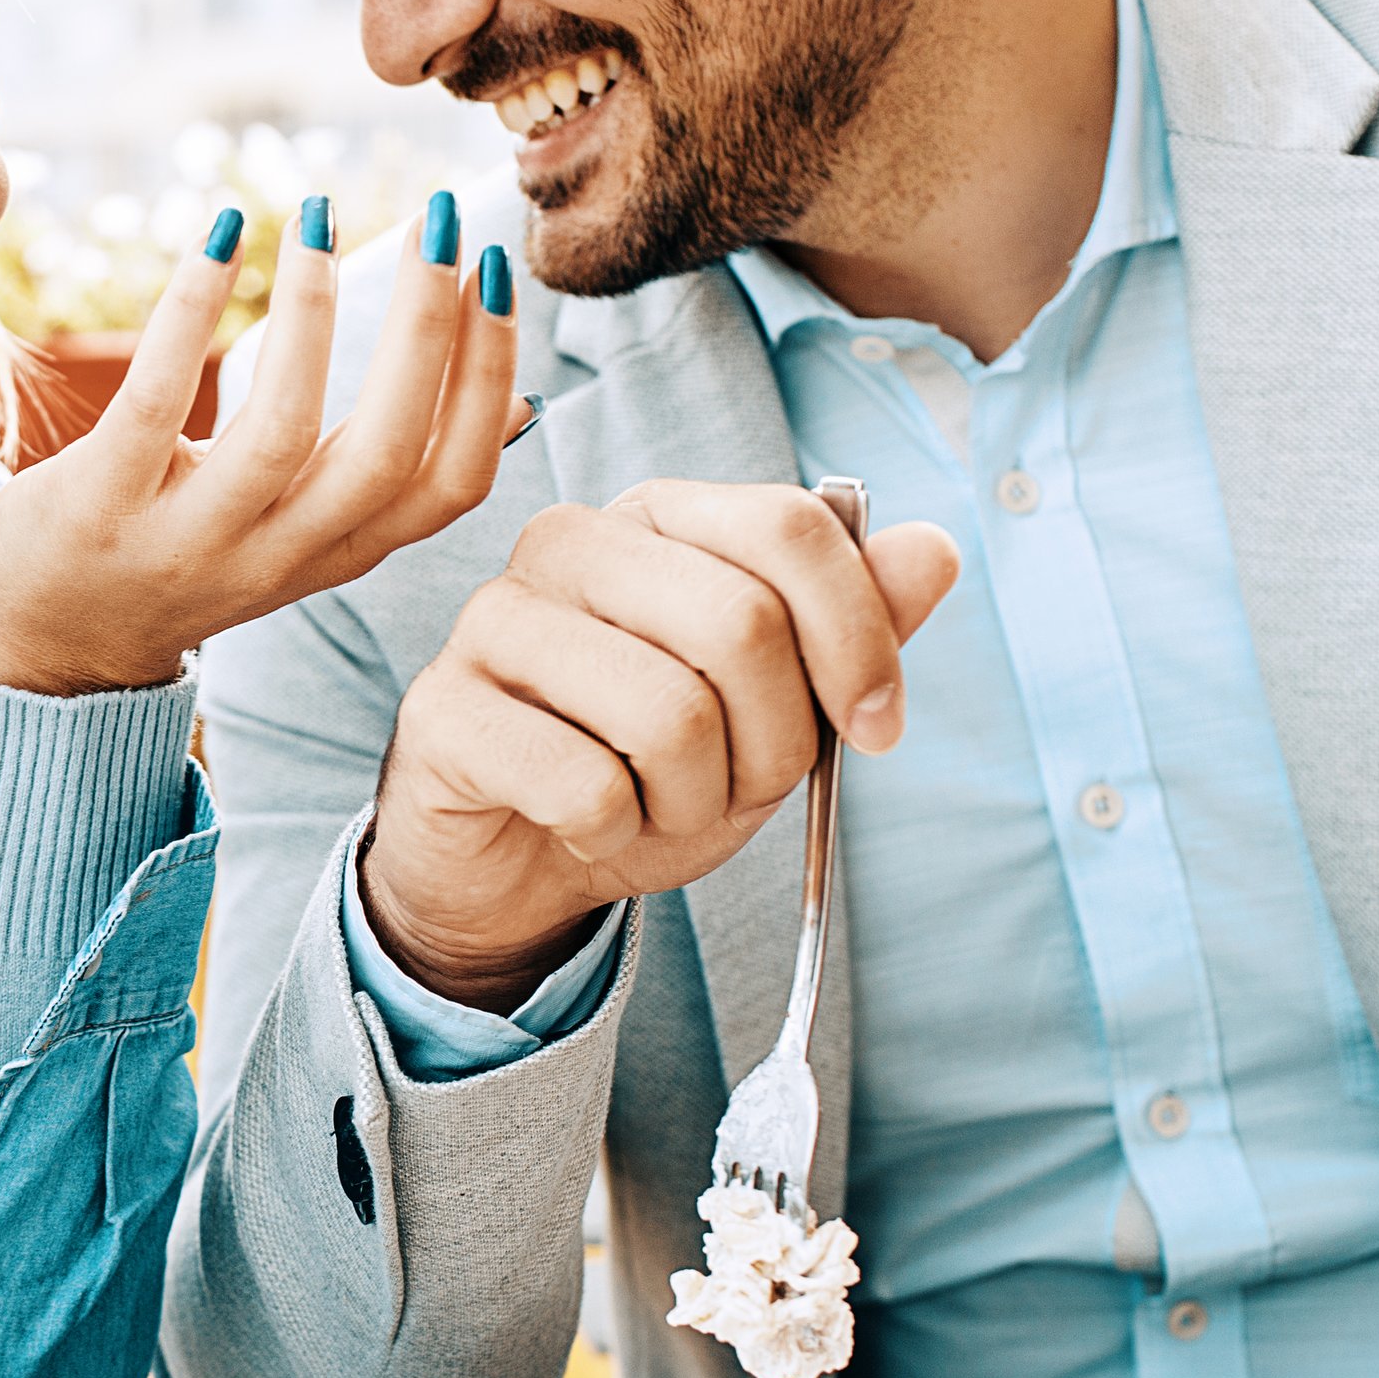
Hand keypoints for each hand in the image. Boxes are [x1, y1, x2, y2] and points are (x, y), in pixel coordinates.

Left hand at [0, 202, 520, 696]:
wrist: (46, 652)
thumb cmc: (188, 558)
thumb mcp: (309, 536)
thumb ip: (394, 480)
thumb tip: (522, 408)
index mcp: (339, 553)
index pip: (452, 484)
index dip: (488, 380)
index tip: (494, 273)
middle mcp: (275, 557)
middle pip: (386, 455)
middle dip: (428, 330)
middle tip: (440, 218)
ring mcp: (185, 539)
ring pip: (280, 431)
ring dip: (313, 313)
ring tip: (319, 215)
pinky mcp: (98, 506)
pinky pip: (156, 400)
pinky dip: (193, 306)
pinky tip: (224, 231)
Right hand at [359, 479, 961, 1007]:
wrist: (521, 862)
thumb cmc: (652, 768)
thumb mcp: (779, 706)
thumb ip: (854, 627)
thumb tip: (935, 548)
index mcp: (659, 515)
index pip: (789, 527)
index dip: (860, 639)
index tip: (878, 728)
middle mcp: (570, 541)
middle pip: (740, 623)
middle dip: (777, 742)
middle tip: (746, 785)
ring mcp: (494, 618)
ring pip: (668, 713)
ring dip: (694, 799)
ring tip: (662, 805)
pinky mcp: (443, 710)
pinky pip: (584, 785)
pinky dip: (617, 832)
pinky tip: (591, 823)